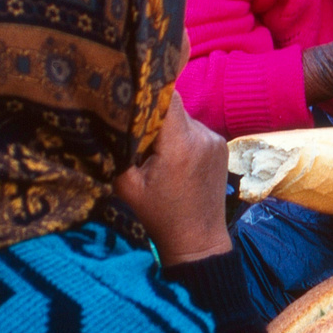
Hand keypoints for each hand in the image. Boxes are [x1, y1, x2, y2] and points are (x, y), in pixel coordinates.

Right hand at [113, 91, 231, 265]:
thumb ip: (120, 148)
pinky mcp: (221, 146)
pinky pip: (195, 130)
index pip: (167, 96)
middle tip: (136, 129)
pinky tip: (173, 156)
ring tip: (155, 149)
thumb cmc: (158, 215)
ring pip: (184, 118)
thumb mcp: (126, 184)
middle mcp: (202, 136)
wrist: (198, 239)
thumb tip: (111, 120)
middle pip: (174, 107)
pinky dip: (182, 136)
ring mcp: (215, 139)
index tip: (131, 96)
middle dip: (154, 114)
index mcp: (180, 144)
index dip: (148, 92)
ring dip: (169, 127)